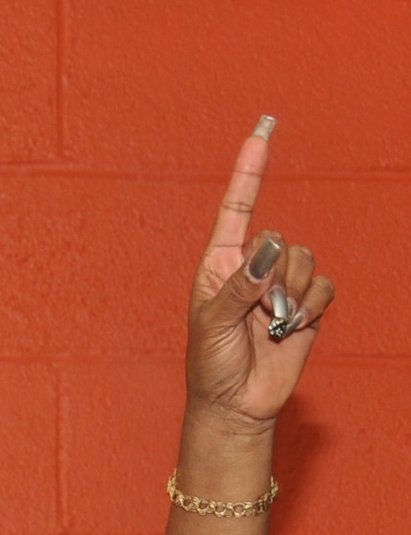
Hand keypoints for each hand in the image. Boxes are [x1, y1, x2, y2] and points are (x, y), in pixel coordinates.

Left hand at [185, 120, 334, 433]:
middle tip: (256, 313)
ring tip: (271, 324)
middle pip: (281, 239)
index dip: (249, 170)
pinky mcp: (307, 304)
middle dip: (273, 276)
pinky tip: (294, 327)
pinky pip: (323, 285)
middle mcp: (253, 266)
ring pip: (304, 259)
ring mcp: (282, 284)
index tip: (262, 131)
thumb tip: (270, 247)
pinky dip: (312, 306)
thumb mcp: (213, 323)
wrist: (236, 403)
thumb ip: (240, 284)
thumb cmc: (211, 363)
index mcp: (220, 262)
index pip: (237, 207)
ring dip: (291, 294)